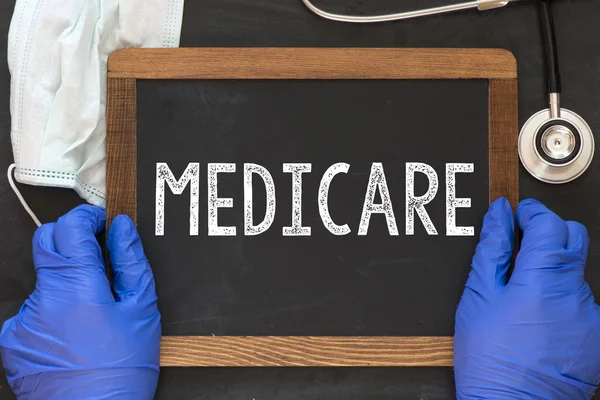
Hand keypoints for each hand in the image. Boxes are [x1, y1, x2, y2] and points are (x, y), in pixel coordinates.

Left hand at [0, 205, 160, 398]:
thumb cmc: (121, 371)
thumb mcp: (141, 310)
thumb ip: (130, 261)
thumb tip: (122, 229)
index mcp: (75, 289)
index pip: (68, 228)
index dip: (86, 217)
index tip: (100, 222)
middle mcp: (40, 301)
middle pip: (47, 245)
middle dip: (72, 240)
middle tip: (99, 257)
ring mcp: (21, 322)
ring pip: (45, 280)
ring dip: (67, 282)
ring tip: (93, 314)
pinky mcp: (13, 340)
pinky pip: (33, 310)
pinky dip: (54, 310)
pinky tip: (75, 333)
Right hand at [455, 198, 599, 398]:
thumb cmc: (490, 359)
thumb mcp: (478, 297)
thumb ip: (492, 249)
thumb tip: (498, 216)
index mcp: (542, 281)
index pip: (550, 224)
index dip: (532, 212)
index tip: (519, 214)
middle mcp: (575, 295)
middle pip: (574, 239)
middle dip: (549, 232)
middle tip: (523, 244)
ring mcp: (591, 316)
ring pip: (576, 272)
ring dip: (553, 270)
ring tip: (523, 296)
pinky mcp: (596, 334)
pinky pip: (582, 301)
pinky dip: (562, 298)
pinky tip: (538, 318)